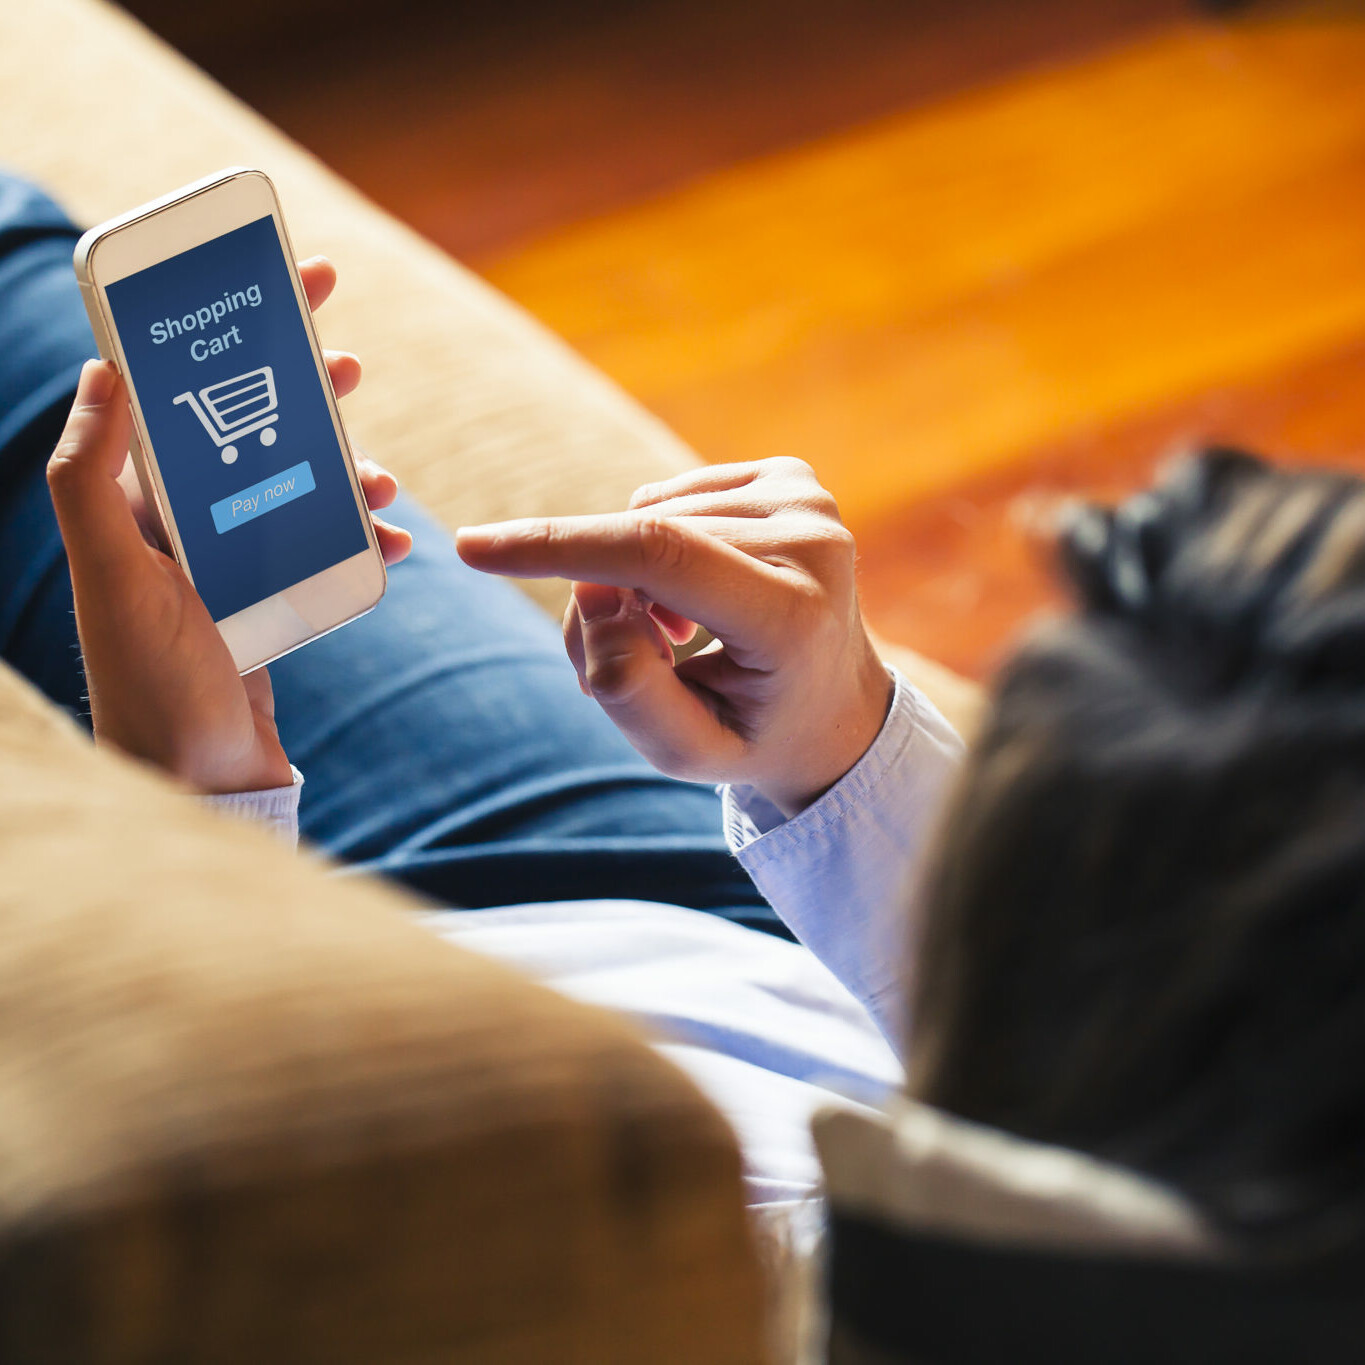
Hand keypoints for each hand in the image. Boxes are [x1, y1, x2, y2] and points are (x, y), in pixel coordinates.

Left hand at [47, 257, 411, 794]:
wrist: (200, 782)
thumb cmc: (153, 685)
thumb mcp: (115, 577)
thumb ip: (91, 479)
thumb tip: (101, 372)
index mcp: (136, 507)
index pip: (179, 397)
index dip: (224, 337)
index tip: (275, 289)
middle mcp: (180, 527)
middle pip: (249, 432)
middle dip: (298, 390)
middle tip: (345, 358)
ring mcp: (229, 565)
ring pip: (297, 488)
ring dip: (342, 468)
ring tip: (380, 472)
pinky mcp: (269, 603)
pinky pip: (324, 550)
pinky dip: (363, 539)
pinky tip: (395, 542)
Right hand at [456, 458, 891, 815]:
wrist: (836, 706)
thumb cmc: (754, 735)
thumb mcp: (687, 751)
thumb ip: (627, 689)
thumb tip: (593, 593)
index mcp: (795, 615)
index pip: (657, 556)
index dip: (559, 547)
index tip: (475, 548)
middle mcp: (814, 541)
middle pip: (642, 544)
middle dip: (602, 599)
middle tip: (629, 661)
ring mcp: (809, 499)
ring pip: (650, 516)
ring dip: (633, 576)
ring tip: (678, 637)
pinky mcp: (794, 477)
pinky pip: (673, 498)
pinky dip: (660, 546)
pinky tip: (700, 594)